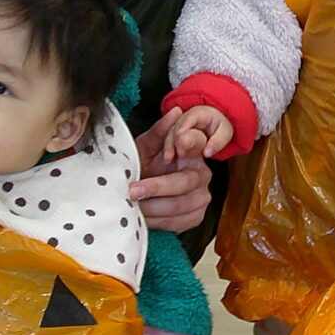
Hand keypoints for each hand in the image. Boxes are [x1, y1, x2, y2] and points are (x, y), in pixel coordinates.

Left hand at [132, 112, 214, 232]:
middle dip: (155, 187)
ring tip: (132, 206)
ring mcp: (201, 197)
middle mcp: (202, 174)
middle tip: (132, 190)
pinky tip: (144, 217)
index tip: (175, 147)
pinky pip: (178, 223)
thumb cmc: (144, 166)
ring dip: (152, 208)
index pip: (198, 142)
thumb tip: (175, 112)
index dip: (189, 143)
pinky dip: (157, 222)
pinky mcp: (195, 217)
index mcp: (192, 151)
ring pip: (179, 206)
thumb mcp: (145, 147)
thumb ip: (158, 132)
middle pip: (184, 182)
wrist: (140, 193)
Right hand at [161, 105, 234, 165]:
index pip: (188, 118)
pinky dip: (167, 149)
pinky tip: (167, 160)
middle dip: (172, 140)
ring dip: (168, 147)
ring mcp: (178, 125)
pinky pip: (169, 140)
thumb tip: (207, 153)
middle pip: (175, 127)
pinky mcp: (175, 134)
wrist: (215, 124)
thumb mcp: (225, 133)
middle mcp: (185, 117)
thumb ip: (217, 142)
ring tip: (168, 159)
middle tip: (171, 154)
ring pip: (169, 134)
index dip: (182, 128)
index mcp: (198, 113)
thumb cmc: (220, 127)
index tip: (179, 140)